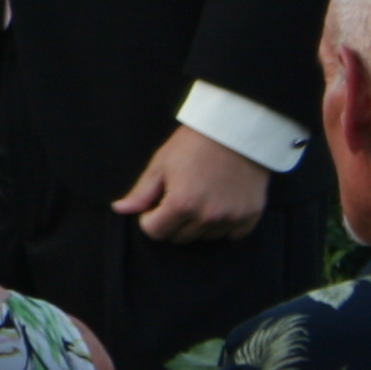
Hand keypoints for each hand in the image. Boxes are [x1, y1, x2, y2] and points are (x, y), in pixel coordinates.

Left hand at [114, 122, 272, 242]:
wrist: (235, 131)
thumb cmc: (192, 144)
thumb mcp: (160, 164)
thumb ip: (140, 193)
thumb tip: (120, 209)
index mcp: (181, 204)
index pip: (155, 232)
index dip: (149, 219)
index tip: (155, 205)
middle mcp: (207, 217)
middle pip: (179, 238)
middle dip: (172, 222)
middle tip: (178, 197)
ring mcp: (231, 218)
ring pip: (205, 238)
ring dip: (198, 224)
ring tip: (200, 197)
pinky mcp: (250, 216)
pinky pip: (232, 235)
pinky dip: (224, 226)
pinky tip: (220, 204)